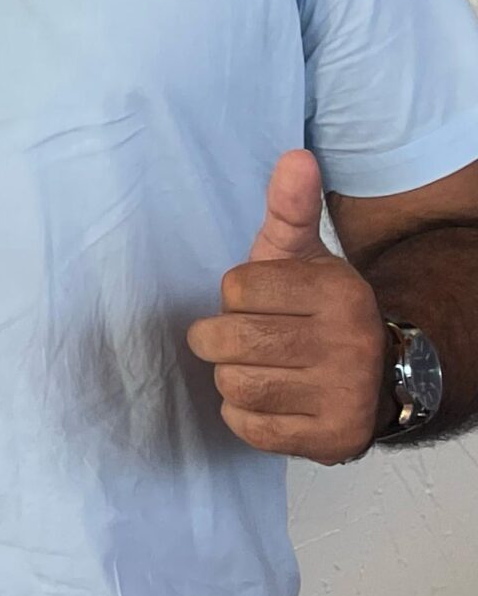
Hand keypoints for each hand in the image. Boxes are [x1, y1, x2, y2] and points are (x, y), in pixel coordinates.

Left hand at [186, 150, 386, 464]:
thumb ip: (289, 207)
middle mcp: (349, 343)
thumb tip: (296, 155)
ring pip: (236, 385)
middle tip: (237, 338)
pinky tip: (268, 400)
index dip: (234, 296)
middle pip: (229, 340)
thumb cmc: (314, 308)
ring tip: (257, 367)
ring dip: (231, 377)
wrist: (377, 374)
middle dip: (218, 338)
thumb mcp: (302, 254)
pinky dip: (244, 415)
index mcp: (337, 291)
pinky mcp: (333, 440)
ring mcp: (345, 395)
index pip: (235, 287)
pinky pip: (250, 428)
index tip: (256, 302)